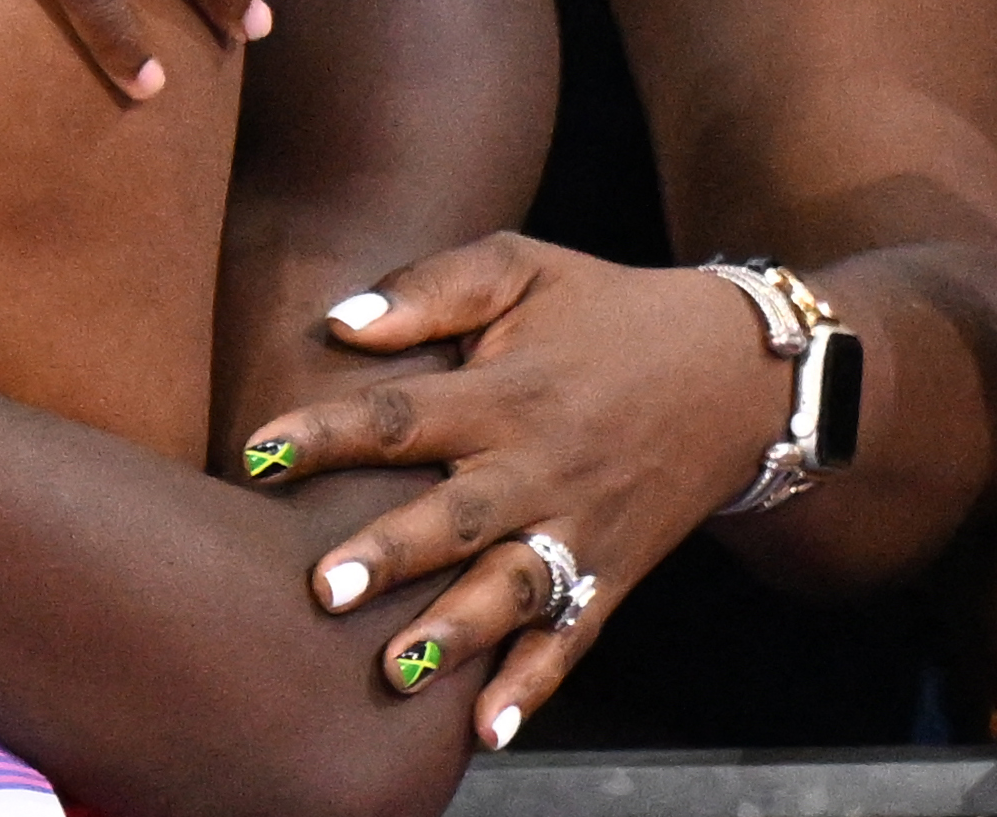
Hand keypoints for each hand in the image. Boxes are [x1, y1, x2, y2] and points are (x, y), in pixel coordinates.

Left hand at [235, 235, 789, 748]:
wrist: (740, 371)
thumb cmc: (606, 309)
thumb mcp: (524, 266)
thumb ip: (431, 288)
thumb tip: (338, 321)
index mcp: (506, 392)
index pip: (403, 416)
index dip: (328, 434)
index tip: (257, 453)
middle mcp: (541, 467)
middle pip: (458, 517)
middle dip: (392, 555)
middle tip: (324, 588)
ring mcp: (581, 529)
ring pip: (512, 590)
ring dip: (455, 633)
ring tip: (397, 667)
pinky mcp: (613, 573)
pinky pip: (571, 637)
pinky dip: (533, 685)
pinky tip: (488, 729)